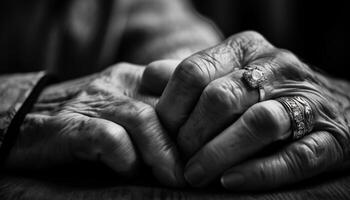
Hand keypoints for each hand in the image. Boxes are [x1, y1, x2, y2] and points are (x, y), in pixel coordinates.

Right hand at [4, 62, 183, 186]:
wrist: (27, 119)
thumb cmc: (88, 121)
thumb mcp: (127, 112)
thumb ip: (158, 119)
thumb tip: (195, 144)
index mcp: (136, 77)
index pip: (180, 84)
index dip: (200, 113)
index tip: (211, 143)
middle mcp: (119, 84)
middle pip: (168, 104)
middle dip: (189, 140)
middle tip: (200, 169)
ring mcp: (94, 101)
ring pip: (142, 119)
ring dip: (163, 154)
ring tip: (174, 178)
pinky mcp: (69, 125)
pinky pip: (107, 137)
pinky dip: (125, 159)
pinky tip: (128, 171)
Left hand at [153, 31, 349, 189]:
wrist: (337, 105)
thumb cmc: (267, 91)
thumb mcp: (228, 72)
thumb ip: (192, 75)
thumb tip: (149, 77)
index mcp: (247, 49)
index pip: (194, 71)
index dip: (171, 106)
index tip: (161, 132)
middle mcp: (279, 68)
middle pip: (221, 98)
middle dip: (191, 135)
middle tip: (177, 160)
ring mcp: (308, 102)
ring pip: (259, 124)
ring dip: (219, 153)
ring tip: (196, 176)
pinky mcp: (332, 138)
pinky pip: (296, 157)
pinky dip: (260, 171)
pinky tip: (231, 181)